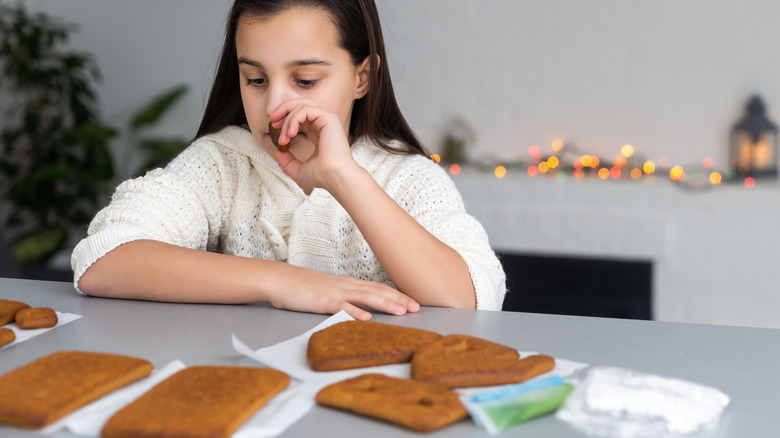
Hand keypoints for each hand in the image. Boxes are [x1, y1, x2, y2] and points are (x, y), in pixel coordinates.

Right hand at [265, 264, 419, 319]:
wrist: (280, 279)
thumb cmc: (302, 287)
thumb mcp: (329, 291)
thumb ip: (346, 298)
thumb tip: (362, 308)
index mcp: (348, 284)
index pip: (378, 288)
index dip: (397, 295)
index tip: (413, 302)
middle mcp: (346, 286)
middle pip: (377, 291)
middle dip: (399, 299)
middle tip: (417, 307)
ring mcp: (335, 292)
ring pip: (365, 297)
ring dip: (384, 304)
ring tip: (401, 311)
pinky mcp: (322, 301)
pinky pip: (341, 307)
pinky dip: (355, 312)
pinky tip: (367, 318)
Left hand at [269, 99, 359, 190]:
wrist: (333, 177)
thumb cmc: (320, 176)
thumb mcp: (297, 169)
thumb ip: (287, 161)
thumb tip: (278, 151)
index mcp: (318, 132)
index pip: (300, 116)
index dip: (285, 118)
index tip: (274, 128)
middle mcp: (323, 123)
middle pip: (301, 104)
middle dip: (283, 109)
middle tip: (272, 120)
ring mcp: (327, 119)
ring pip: (301, 105)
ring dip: (287, 119)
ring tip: (284, 137)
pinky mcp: (328, 118)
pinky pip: (306, 110)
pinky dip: (294, 119)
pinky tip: (290, 134)